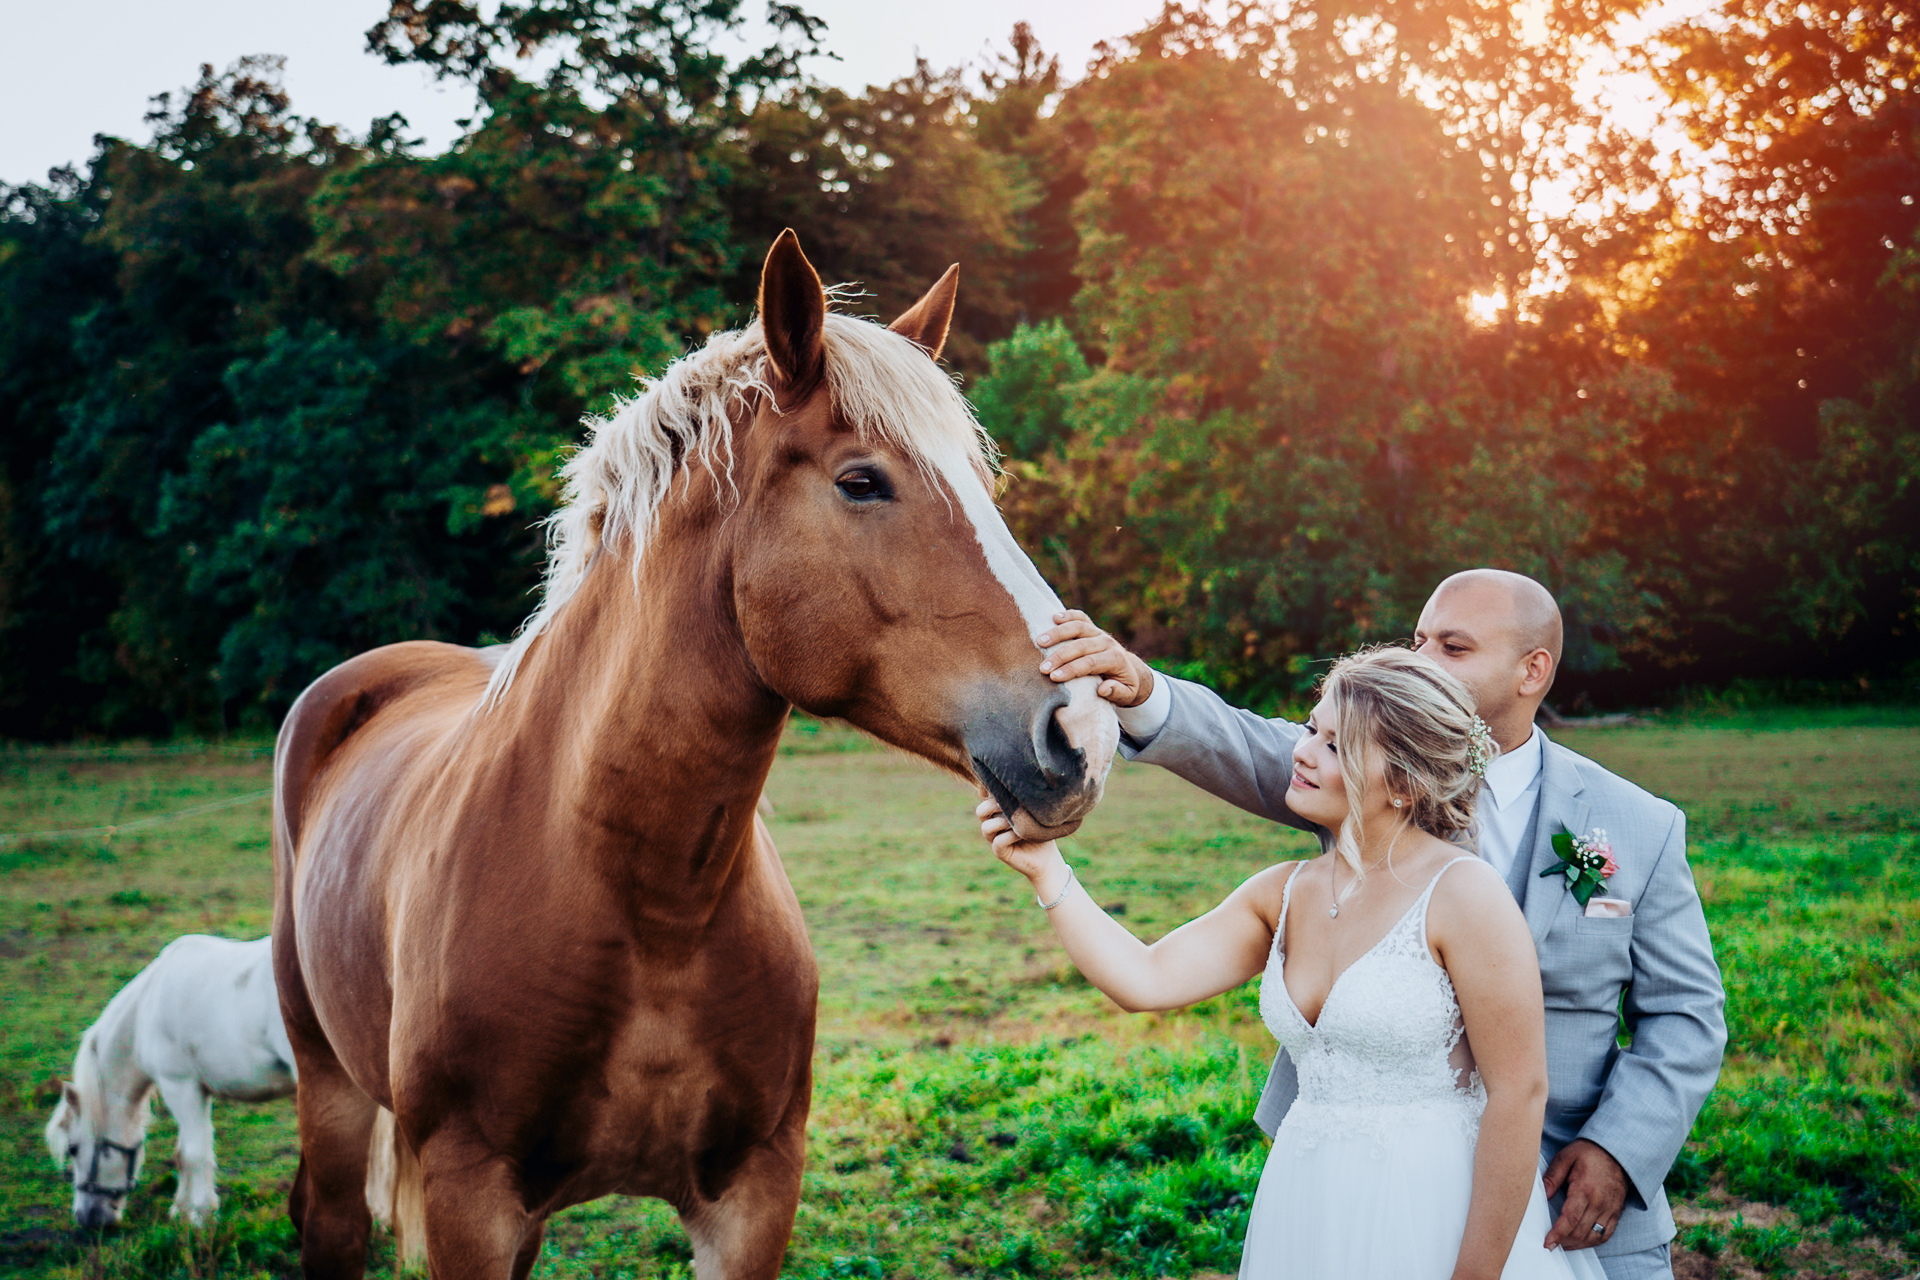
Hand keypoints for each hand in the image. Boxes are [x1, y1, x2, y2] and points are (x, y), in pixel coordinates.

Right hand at [976, 796, 1067, 895]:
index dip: (987, 790)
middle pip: (980, 811)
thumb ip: (1025, 800)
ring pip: (986, 827)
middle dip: (993, 805)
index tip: (1002, 786)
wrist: (1047, 857)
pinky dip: (1010, 836)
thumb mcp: (1034, 811)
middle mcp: (993, 824)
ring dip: (1002, 822)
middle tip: (1011, 805)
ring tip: (1019, 823)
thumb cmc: (1042, 830)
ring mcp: (994, 839)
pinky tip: (1023, 834)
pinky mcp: (1000, 852)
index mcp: (998, 811)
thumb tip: (1025, 785)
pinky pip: (998, 841)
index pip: (984, 797)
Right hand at [1034, 610, 1154, 706]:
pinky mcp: (1092, 627)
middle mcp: (1107, 642)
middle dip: (1060, 656)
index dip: (1071, 669)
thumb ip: (1118, 692)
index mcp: (1116, 659)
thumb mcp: (1128, 695)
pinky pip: (1080, 617)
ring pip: (1078, 627)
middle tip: (1042, 667)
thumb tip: (1104, 689)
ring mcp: (1099, 633)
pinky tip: (1054, 617)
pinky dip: (1068, 615)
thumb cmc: (1124, 686)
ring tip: (1039, 641)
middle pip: (1081, 645)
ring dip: (1057, 633)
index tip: (1053, 677)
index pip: (1091, 662)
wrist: (1130, 670)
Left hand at [1542, 1139, 1628, 1251]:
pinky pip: (1606, 1234)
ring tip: (1562, 1246)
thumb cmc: (1588, 1153)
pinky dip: (1592, 1242)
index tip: (1548, 1244)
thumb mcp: (1566, 1157)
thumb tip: (1543, 1196)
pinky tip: (1580, 1242)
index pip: (1570, 1218)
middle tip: (1550, 1246)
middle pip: (1581, 1231)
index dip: (1558, 1234)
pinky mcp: (1616, 1213)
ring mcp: (1610, 1210)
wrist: (1617, 1152)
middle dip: (1564, 1242)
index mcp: (1585, 1189)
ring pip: (1594, 1237)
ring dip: (1577, 1245)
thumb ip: (1553, 1176)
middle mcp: (1600, 1203)